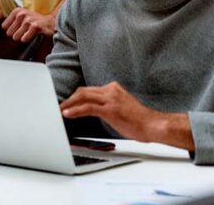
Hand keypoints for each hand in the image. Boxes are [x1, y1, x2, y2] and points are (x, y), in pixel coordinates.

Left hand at [1, 8, 56, 41]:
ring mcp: (28, 20)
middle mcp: (21, 14)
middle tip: (25, 32)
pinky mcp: (35, 27)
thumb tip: (1, 29)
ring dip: (23, 37)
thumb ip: (11, 22)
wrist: (51, 23)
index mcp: (17, 11)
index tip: (18, 29)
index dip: (11, 30)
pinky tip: (33, 35)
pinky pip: (24, 39)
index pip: (4, 26)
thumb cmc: (35, 21)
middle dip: (16, 34)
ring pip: (16, 37)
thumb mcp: (22, 17)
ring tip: (29, 33)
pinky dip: (28, 39)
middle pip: (9, 33)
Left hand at [59, 82, 193, 149]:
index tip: (67, 102)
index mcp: (113, 88)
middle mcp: (111, 90)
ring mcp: (110, 99)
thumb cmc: (140, 120)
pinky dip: (75, 110)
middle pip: (83, 91)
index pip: (89, 90)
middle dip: (69, 99)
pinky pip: (87, 108)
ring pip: (82, 97)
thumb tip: (95, 110)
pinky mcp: (110, 110)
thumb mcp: (121, 107)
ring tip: (60, 110)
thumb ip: (108, 105)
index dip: (76, 97)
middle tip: (59, 106)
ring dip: (69, 104)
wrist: (153, 125)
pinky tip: (68, 114)